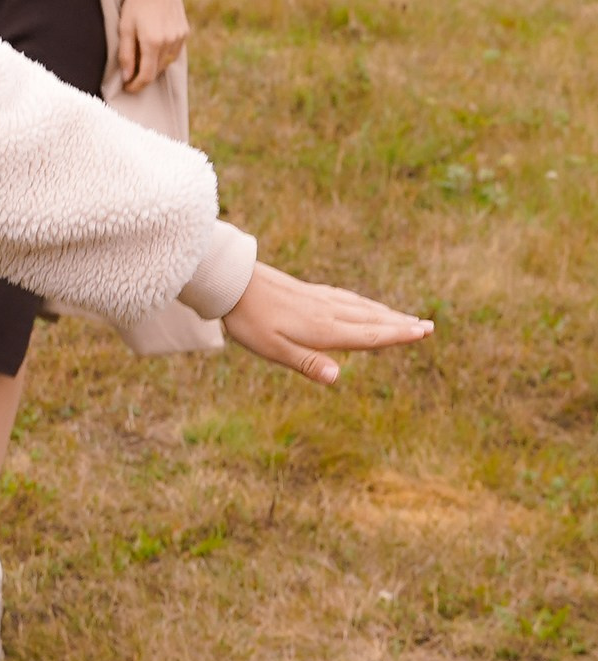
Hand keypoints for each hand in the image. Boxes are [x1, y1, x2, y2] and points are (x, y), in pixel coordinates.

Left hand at [116, 0, 187, 91]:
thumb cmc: (137, 1)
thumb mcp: (125, 26)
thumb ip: (126, 54)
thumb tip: (127, 76)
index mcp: (153, 42)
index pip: (146, 76)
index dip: (136, 86)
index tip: (128, 87)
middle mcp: (170, 42)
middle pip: (157, 71)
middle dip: (143, 77)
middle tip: (131, 75)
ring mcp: (180, 37)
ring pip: (167, 63)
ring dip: (154, 67)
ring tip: (141, 62)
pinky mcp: (184, 32)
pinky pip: (174, 53)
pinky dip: (164, 56)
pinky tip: (154, 51)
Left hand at [222, 263, 432, 384]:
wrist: (232, 282)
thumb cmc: (250, 321)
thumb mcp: (274, 349)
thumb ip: (307, 364)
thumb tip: (337, 378)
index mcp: (323, 329)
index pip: (368, 335)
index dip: (397, 336)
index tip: (423, 333)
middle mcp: (328, 312)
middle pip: (372, 320)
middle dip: (401, 324)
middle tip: (429, 327)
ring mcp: (320, 300)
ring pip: (362, 308)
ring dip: (387, 313)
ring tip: (407, 318)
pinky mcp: (310, 292)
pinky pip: (348, 299)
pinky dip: (366, 304)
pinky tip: (366, 305)